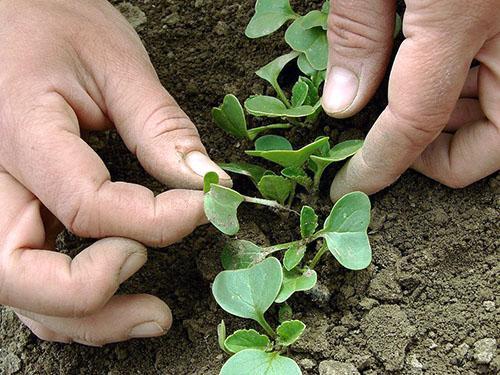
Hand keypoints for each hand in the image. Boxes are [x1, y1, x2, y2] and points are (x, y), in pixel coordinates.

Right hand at [0, 0, 228, 345]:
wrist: (9, 15)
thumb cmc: (53, 23)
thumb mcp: (115, 63)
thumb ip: (160, 128)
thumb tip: (207, 183)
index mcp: (17, 129)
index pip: (87, 205)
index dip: (157, 221)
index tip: (204, 205)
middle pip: (20, 274)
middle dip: (95, 299)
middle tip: (160, 300)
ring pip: (20, 291)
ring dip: (85, 317)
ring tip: (152, 314)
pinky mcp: (6, 208)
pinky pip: (28, 275)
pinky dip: (71, 301)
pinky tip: (117, 291)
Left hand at [323, 0, 499, 200]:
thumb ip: (356, 31)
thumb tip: (341, 104)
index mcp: (460, 15)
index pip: (417, 121)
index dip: (379, 164)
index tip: (350, 184)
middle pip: (492, 137)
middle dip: (439, 158)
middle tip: (386, 147)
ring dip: (457, 123)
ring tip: (397, 110)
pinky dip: (470, 88)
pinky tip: (425, 72)